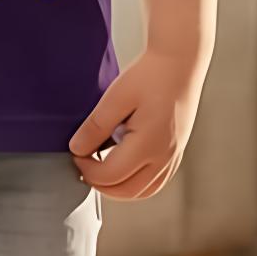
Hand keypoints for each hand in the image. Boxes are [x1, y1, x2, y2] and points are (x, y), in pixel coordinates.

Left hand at [67, 50, 203, 201]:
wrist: (180, 64)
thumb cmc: (150, 76)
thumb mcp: (115, 98)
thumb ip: (95, 127)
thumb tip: (77, 150)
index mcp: (149, 144)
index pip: (109, 175)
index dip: (86, 168)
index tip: (76, 152)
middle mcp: (164, 157)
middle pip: (125, 191)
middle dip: (99, 183)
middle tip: (84, 164)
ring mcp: (173, 157)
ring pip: (142, 191)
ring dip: (117, 187)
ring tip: (100, 167)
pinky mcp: (176, 153)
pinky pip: (155, 182)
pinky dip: (135, 182)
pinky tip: (122, 166)